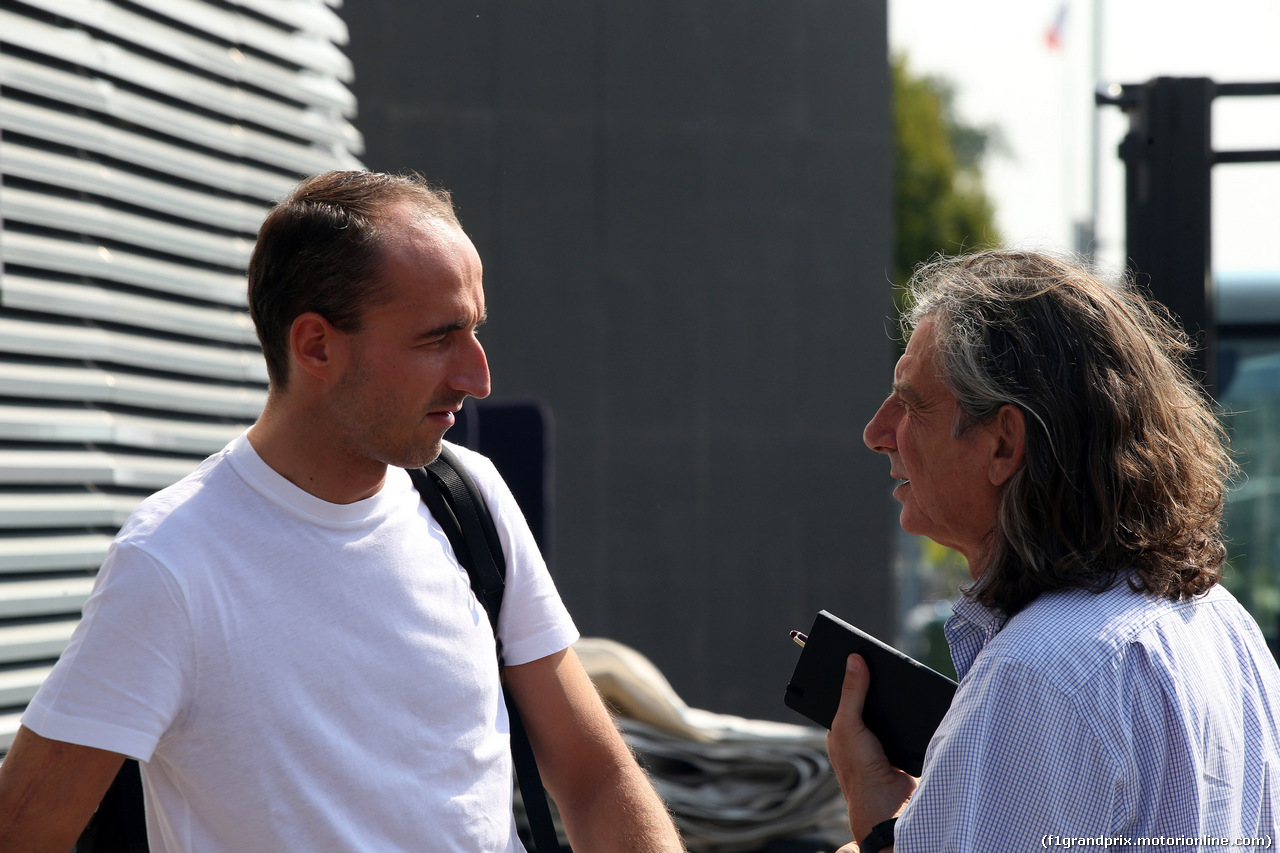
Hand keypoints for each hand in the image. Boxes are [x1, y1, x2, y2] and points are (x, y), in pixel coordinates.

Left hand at [826, 654, 917, 841]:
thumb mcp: (849, 726)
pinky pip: (912, 719)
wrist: (890, 807)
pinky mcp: (907, 744)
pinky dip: (915, 709)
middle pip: (871, 697)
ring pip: (893, 707)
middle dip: (876, 678)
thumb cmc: (859, 771)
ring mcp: (885, 738)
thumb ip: (852, 693)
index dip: (850, 672)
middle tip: (882, 652)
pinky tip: (918, 694)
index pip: (846, 693)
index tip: (856, 647)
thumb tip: (854, 659)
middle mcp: (863, 731)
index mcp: (842, 727)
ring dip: (898, 694)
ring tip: (901, 669)